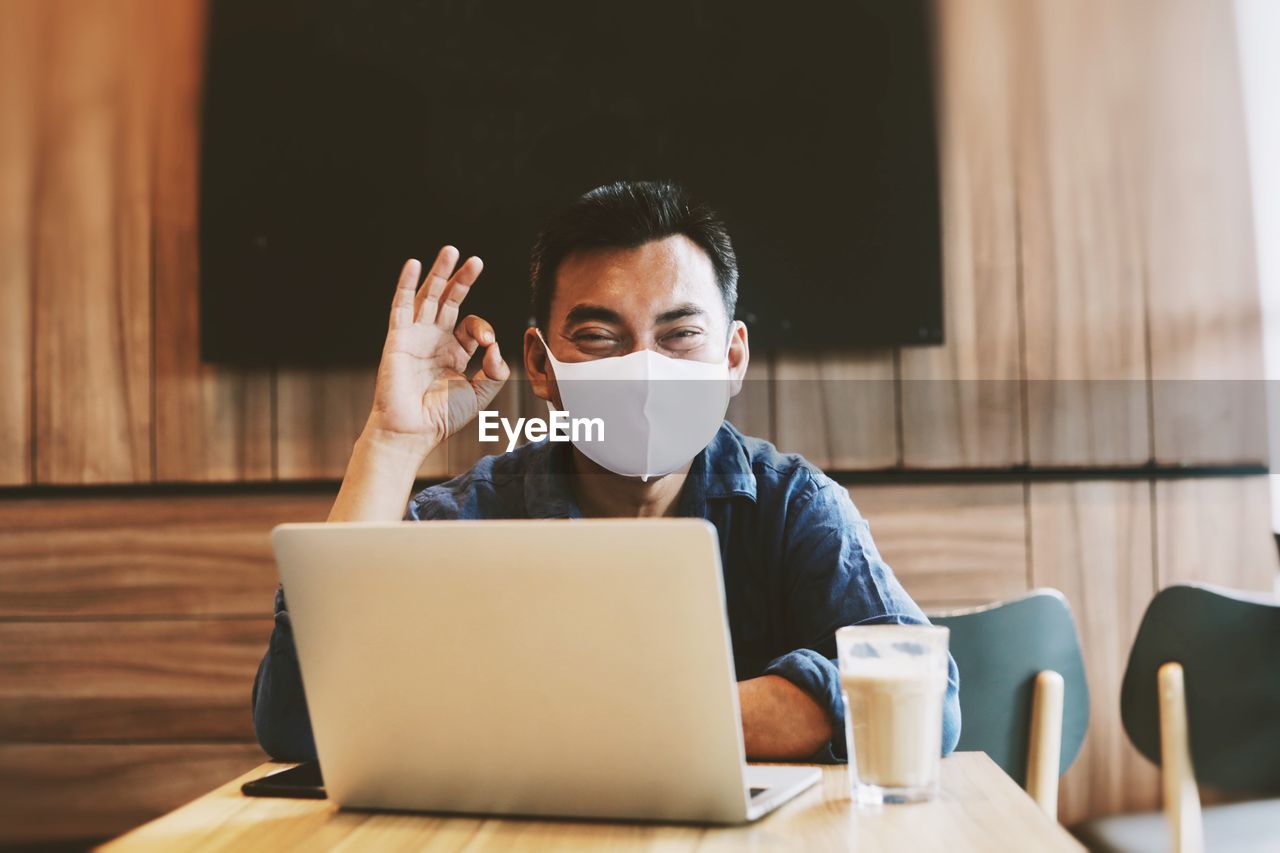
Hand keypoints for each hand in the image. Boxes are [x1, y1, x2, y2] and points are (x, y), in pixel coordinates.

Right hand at [364, 246, 509, 457]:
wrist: (412, 431)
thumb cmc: (441, 418)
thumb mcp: (479, 394)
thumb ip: (495, 372)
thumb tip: (496, 347)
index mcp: (454, 352)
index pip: (472, 326)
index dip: (483, 329)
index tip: (488, 343)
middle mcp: (434, 340)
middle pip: (450, 301)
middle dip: (463, 280)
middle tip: (476, 260)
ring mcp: (415, 336)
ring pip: (428, 297)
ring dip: (439, 273)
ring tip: (450, 251)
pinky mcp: (398, 338)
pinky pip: (401, 306)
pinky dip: (406, 284)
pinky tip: (413, 264)